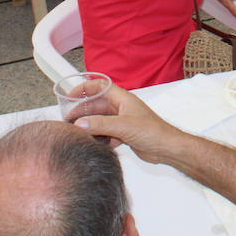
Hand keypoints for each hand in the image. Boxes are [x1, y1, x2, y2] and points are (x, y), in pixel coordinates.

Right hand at [68, 84, 183, 162]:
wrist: (167, 148)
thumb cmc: (153, 132)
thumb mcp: (124, 127)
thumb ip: (101, 124)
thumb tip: (80, 123)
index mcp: (122, 99)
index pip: (99, 86)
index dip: (84, 89)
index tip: (70, 97)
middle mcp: (121, 108)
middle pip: (97, 105)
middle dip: (83, 112)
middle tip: (69, 121)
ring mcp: (123, 121)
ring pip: (101, 120)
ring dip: (90, 126)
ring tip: (78, 134)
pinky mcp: (124, 134)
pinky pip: (106, 133)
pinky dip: (100, 137)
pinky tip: (96, 144)